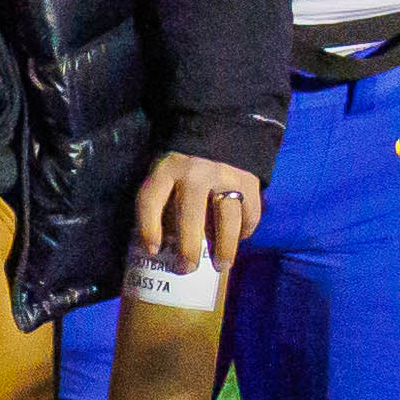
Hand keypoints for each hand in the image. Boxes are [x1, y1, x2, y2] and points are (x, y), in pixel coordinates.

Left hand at [137, 150, 263, 276]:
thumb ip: (160, 201)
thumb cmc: (183, 165)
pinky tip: (238, 240)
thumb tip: (159, 247)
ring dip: (224, 246)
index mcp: (166, 169)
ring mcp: (226, 175)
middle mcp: (196, 172)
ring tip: (221, 266)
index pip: (151, 200)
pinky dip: (245, 230)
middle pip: (191, 215)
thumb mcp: (163, 173)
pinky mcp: (249, 180)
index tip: (152, 251)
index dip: (149, 228)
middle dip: (188, 247)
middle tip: (186, 268)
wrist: (220, 131)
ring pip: (227, 218)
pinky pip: (250, 213)